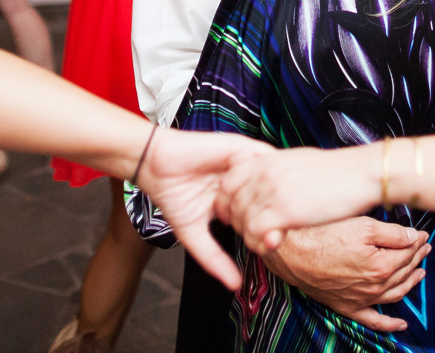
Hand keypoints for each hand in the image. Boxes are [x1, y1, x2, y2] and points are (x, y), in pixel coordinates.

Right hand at [135, 128, 274, 290]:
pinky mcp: (240, 148)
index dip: (272, 228)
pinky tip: (258, 189)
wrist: (155, 167)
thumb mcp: (194, 235)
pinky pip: (264, 157)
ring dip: (275, 192)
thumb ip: (214, 259)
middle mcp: (244, 181)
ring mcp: (243, 164)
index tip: (272, 244)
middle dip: (279, 212)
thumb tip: (234, 285)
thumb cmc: (172, 196)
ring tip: (270, 211)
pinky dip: (266, 172)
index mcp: (237, 200)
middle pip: (275, 196)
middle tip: (275, 230)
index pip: (265, 213)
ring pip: (274, 177)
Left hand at [221, 145, 381, 255]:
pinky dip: (260, 243)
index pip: (228, 180)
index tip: (238, 213)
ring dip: (249, 235)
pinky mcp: (283, 211)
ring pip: (240, 220)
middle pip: (229, 202)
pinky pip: (254, 233)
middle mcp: (264, 173)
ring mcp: (271, 191)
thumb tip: (266, 185)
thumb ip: (275, 171)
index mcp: (267, 160)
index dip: (228, 200)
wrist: (359, 174)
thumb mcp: (296, 161)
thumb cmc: (335, 170)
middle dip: (237, 221)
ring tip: (267, 239)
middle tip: (254, 231)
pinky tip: (274, 243)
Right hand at [257, 217, 428, 333]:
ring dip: (410, 284)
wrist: (292, 251)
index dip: (418, 242)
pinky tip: (401, 324)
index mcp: (381, 266)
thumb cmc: (324, 234)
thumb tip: (414, 236)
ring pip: (394, 295)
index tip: (424, 235)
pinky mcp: (346, 307)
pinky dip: (389, 324)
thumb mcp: (362, 225)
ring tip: (420, 273)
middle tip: (424, 248)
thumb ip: (392, 233)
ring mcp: (361, 300)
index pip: (407, 253)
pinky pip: (373, 320)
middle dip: (417, 259)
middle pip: (403, 272)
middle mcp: (374, 287)